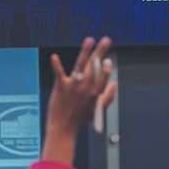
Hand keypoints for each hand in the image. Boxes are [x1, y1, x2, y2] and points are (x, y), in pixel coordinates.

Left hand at [42, 36, 116, 164]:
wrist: (63, 127)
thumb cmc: (79, 119)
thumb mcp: (98, 110)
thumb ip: (108, 96)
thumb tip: (115, 83)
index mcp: (96, 93)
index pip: (104, 75)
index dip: (107, 66)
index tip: (108, 59)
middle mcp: (86, 87)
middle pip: (95, 66)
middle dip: (101, 52)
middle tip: (106, 40)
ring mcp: (73, 86)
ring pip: (81, 65)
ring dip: (85, 51)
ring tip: (90, 40)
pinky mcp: (61, 86)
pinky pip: (59, 73)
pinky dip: (56, 65)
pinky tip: (54, 57)